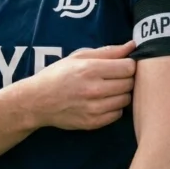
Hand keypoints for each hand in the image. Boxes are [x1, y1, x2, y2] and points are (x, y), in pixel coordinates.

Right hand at [21, 41, 136, 130]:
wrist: (37, 101)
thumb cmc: (58, 75)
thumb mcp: (78, 56)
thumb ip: (107, 51)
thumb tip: (132, 46)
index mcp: (90, 69)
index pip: (128, 67)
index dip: (128, 64)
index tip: (121, 65)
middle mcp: (94, 90)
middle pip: (129, 83)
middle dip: (125, 78)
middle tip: (114, 77)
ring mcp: (94, 108)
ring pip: (126, 99)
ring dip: (121, 93)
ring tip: (108, 89)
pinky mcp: (93, 123)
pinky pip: (118, 114)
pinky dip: (114, 107)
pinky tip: (102, 101)